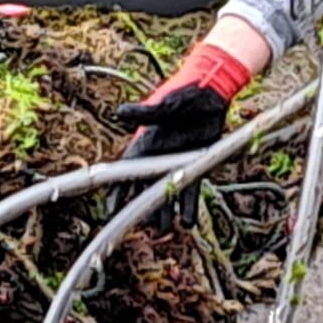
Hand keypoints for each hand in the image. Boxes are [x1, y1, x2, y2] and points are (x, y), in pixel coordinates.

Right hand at [115, 43, 251, 228]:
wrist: (212, 92)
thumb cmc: (184, 94)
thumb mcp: (165, 106)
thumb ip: (145, 113)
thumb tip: (119, 112)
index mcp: (144, 144)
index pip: (126, 172)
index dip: (117, 191)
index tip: (111, 210)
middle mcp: (157, 156)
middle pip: (144, 188)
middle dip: (141, 208)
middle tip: (141, 226)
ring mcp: (176, 162)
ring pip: (166, 193)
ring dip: (164, 211)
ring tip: (163, 231)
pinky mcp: (195, 164)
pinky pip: (190, 189)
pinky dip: (188, 206)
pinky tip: (188, 222)